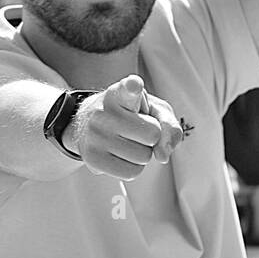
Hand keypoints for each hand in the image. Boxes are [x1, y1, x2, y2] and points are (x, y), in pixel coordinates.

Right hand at [68, 75, 183, 179]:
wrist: (89, 126)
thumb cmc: (131, 116)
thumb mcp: (154, 110)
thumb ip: (169, 126)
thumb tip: (162, 157)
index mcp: (120, 93)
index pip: (128, 89)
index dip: (132, 87)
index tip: (134, 84)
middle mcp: (103, 112)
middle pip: (153, 134)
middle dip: (152, 136)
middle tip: (136, 129)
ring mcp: (94, 135)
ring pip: (143, 157)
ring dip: (143, 153)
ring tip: (126, 140)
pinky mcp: (91, 158)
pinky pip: (131, 173)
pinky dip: (134, 167)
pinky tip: (120, 155)